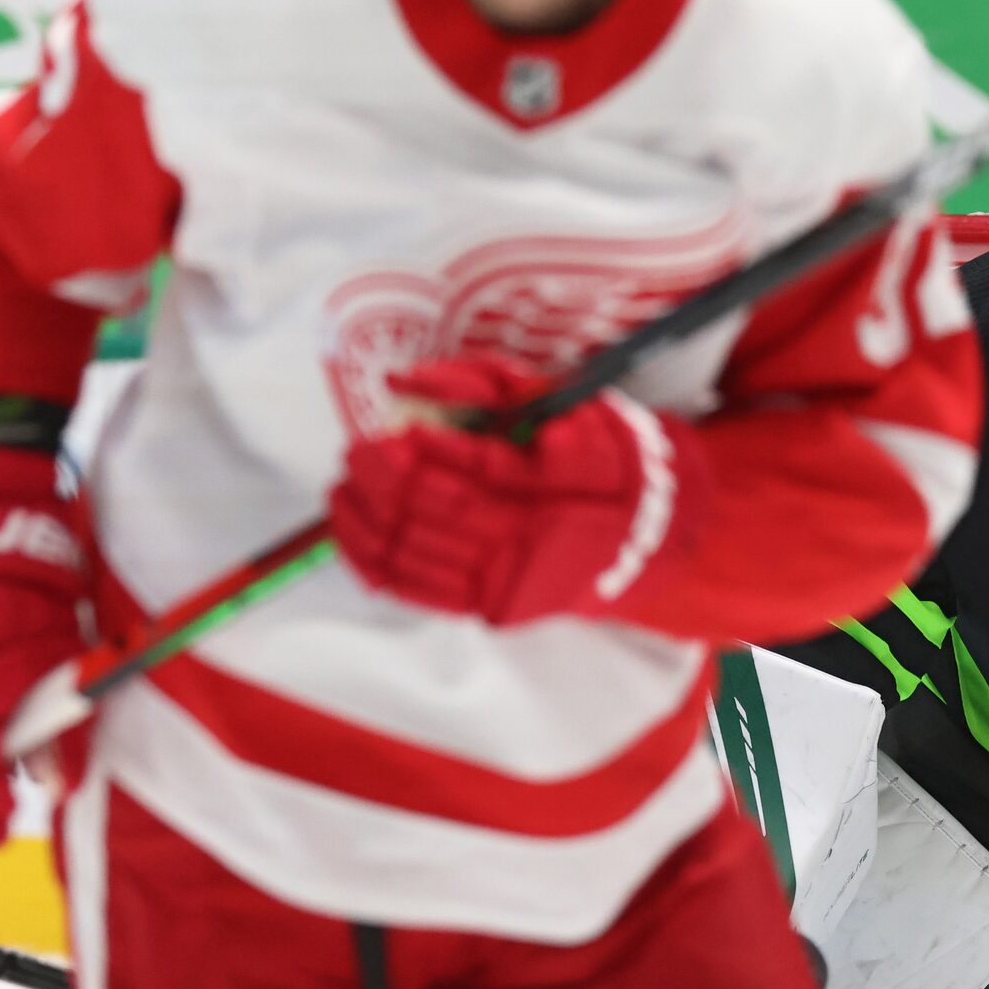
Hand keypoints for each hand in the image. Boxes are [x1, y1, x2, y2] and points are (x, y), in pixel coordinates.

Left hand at [330, 357, 694, 626]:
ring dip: (367, 521)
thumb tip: (404, 381)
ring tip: (343, 489)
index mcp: (556, 482)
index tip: (390, 431)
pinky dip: (375, 564)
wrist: (645, 537)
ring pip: (418, 553)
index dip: (423, 451)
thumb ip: (480, 384)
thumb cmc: (596, 458)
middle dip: (384, 480)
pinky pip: (419, 591)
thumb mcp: (555, 402)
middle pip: (437, 509)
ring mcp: (511, 578)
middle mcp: (532, 537)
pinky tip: (351, 535)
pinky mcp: (493, 608)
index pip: (475, 467)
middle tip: (356, 453)